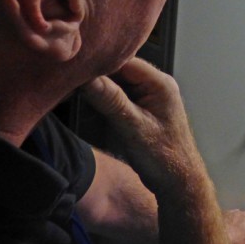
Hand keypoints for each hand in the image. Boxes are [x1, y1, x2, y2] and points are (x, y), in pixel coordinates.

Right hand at [80, 57, 197, 197]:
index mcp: (161, 84)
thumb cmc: (163, 157)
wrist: (178, 182)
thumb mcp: (133, 128)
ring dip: (96, 84)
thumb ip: (111, 101)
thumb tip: (86, 78)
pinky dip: (101, 96)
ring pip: (116, 81)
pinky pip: (117, 94)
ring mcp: (148, 95)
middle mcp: (156, 84)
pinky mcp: (140, 107)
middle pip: (119, 69)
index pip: (125, 61)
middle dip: (94, 72)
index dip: (99, 61)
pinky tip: (82, 97)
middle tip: (66, 76)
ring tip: (69, 86)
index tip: (73, 64)